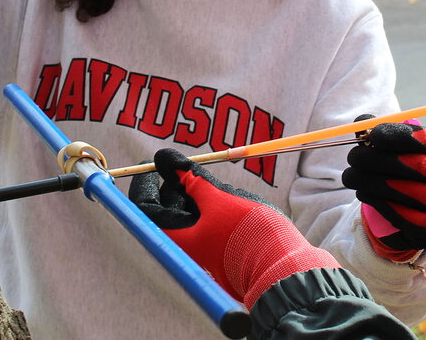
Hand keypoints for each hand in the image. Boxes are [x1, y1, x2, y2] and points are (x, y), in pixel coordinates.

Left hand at [128, 148, 338, 307]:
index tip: (150, 163)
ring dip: (200, 193)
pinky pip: (207, 219)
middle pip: (167, 206)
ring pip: (189, 210)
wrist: (281, 267)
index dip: (144, 182)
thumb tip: (163, 158)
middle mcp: (183, 244)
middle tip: (190, 168)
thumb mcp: (217, 198)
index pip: (144, 207)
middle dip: (177, 184)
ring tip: (218, 189)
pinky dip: (214, 205)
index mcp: (174, 237)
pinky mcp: (219, 245)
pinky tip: (231, 200)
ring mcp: (201, 246)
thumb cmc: (246, 233)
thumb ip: (191, 178)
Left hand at [342, 118, 425, 259]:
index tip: (373, 135)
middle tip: (353, 157)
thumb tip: (361, 122)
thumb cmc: (403, 172)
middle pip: (415, 165)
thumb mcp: (396, 150)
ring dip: (370, 182)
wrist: (416, 213)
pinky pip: (400, 213)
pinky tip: (363, 193)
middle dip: (377, 159)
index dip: (398, 135)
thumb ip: (379, 133)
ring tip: (351, 176)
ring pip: (403, 190)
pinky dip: (376, 201)